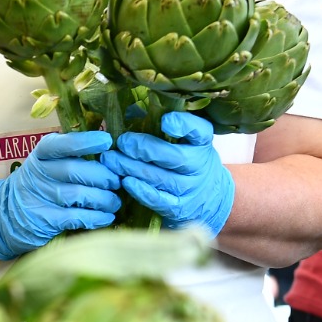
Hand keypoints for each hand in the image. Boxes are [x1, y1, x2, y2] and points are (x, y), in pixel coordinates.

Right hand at [0, 131, 120, 260]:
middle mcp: (37, 173)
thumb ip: (71, 157)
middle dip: (101, 175)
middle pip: (73, 170)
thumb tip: (109, 151)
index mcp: (40, 155)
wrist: (6, 215)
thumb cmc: (39, 185)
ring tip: (114, 202)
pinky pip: (75, 217)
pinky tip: (106, 217)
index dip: (85, 142)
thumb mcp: (46, 165)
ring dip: (102, 199)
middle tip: (116, 181)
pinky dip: (95, 217)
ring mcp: (39, 197)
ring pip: (77, 195)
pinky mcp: (44, 220)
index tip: (107, 141)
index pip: (61, 144)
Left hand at [100, 111, 234, 234]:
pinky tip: (125, 181)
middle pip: (174, 156)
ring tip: (111, 160)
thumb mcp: (187, 142)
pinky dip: (140, 191)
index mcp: (202, 143)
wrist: (210, 198)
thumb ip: (167, 130)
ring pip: (161, 178)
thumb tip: (131, 112)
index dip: (183, 125)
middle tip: (122, 142)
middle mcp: (200, 166)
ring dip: (132, 168)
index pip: (199, 131)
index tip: (165, 121)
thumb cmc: (188, 162)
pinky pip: (158, 200)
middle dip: (144, 148)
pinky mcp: (179, 208)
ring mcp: (190, 189)